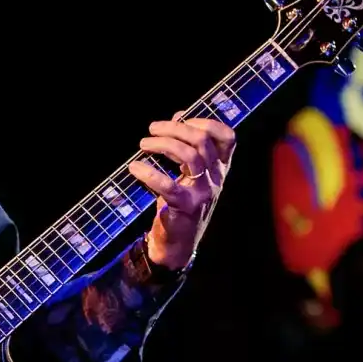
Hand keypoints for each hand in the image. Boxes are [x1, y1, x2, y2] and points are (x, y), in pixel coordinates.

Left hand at [128, 111, 235, 268]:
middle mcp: (216, 178)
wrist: (177, 245)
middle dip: (174, 129)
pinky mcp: (186, 207)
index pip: (227, 138)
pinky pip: (168, 185)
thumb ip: (187, 146)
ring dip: (162, 144)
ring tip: (143, 144)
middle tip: (151, 129)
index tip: (182, 119)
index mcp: (219, 168)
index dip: (206, 122)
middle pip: (202, 141)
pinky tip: (135, 168)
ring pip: (189, 156)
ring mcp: (203, 193)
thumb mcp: (189, 174)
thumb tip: (179, 116)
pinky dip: (148, 172)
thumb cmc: (181, 204)